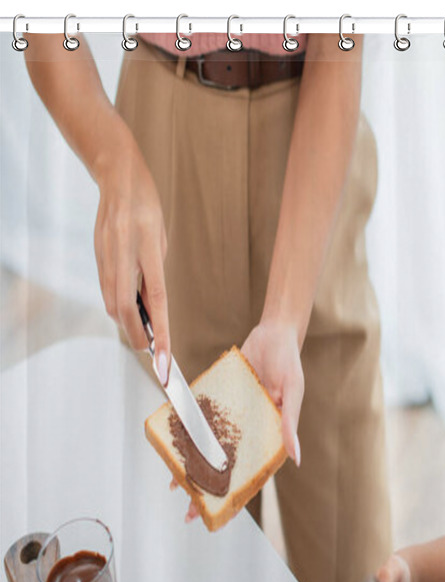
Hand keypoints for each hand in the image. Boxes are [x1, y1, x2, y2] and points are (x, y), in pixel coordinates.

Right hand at [94, 135, 170, 384]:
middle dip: (138, 336)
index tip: (163, 358)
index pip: (156, 301)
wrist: (117, 175)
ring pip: (112, 302)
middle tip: (151, 352)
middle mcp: (124, 253)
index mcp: (148, 247)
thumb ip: (154, 271)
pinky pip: (107, 289)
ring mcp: (106, 254)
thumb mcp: (160, 238)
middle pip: (126, 309)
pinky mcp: (97, 254)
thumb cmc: (147, 207)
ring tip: (143, 335)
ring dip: (127, 323)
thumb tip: (150, 305)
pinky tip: (130, 312)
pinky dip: (118, 306)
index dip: (160, 332)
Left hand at [175, 320, 303, 523]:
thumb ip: (290, 423)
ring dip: (194, 465)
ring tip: (174, 484)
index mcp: (270, 434)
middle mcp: (249, 430)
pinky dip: (188, 432)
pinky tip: (173, 444)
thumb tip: (294, 458)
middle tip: (188, 510)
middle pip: (227, 466)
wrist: (273, 332)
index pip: (252, 472)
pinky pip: (201, 419)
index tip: (220, 515)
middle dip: (208, 489)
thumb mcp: (292, 392)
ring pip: (211, 447)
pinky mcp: (219, 400)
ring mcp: (233, 417)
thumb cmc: (289, 363)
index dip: (237, 495)